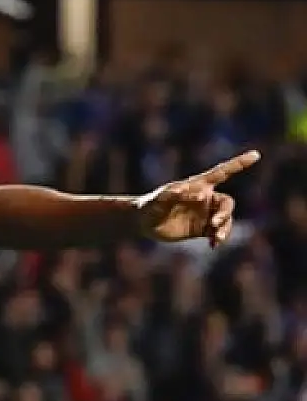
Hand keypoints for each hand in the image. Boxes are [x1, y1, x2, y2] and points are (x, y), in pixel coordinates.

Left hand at [136, 150, 259, 246]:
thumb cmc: (150, 205)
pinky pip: (218, 233)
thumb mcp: (159, 199)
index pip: (222, 172)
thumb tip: (196, 192)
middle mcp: (205, 198)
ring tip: (216, 239)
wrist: (144, 223)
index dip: (239, 163)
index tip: (256, 155)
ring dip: (225, 229)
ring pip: (226, 220)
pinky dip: (219, 238)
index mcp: (198, 185)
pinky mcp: (203, 228)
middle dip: (225, 213)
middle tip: (215, 224)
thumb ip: (174, 194)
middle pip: (227, 203)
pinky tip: (213, 245)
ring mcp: (205, 214)